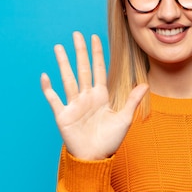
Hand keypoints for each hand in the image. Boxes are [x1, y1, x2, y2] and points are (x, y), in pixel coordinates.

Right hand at [41, 32, 148, 159]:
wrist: (95, 158)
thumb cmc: (110, 140)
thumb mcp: (124, 119)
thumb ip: (133, 101)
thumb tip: (145, 84)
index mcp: (100, 96)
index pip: (99, 69)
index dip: (97, 54)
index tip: (95, 37)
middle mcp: (86, 97)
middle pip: (82, 69)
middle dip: (80, 52)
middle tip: (76, 34)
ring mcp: (74, 105)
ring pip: (68, 79)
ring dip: (63, 64)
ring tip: (58, 47)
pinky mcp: (63, 115)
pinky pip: (54, 99)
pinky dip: (49, 89)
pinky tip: (45, 76)